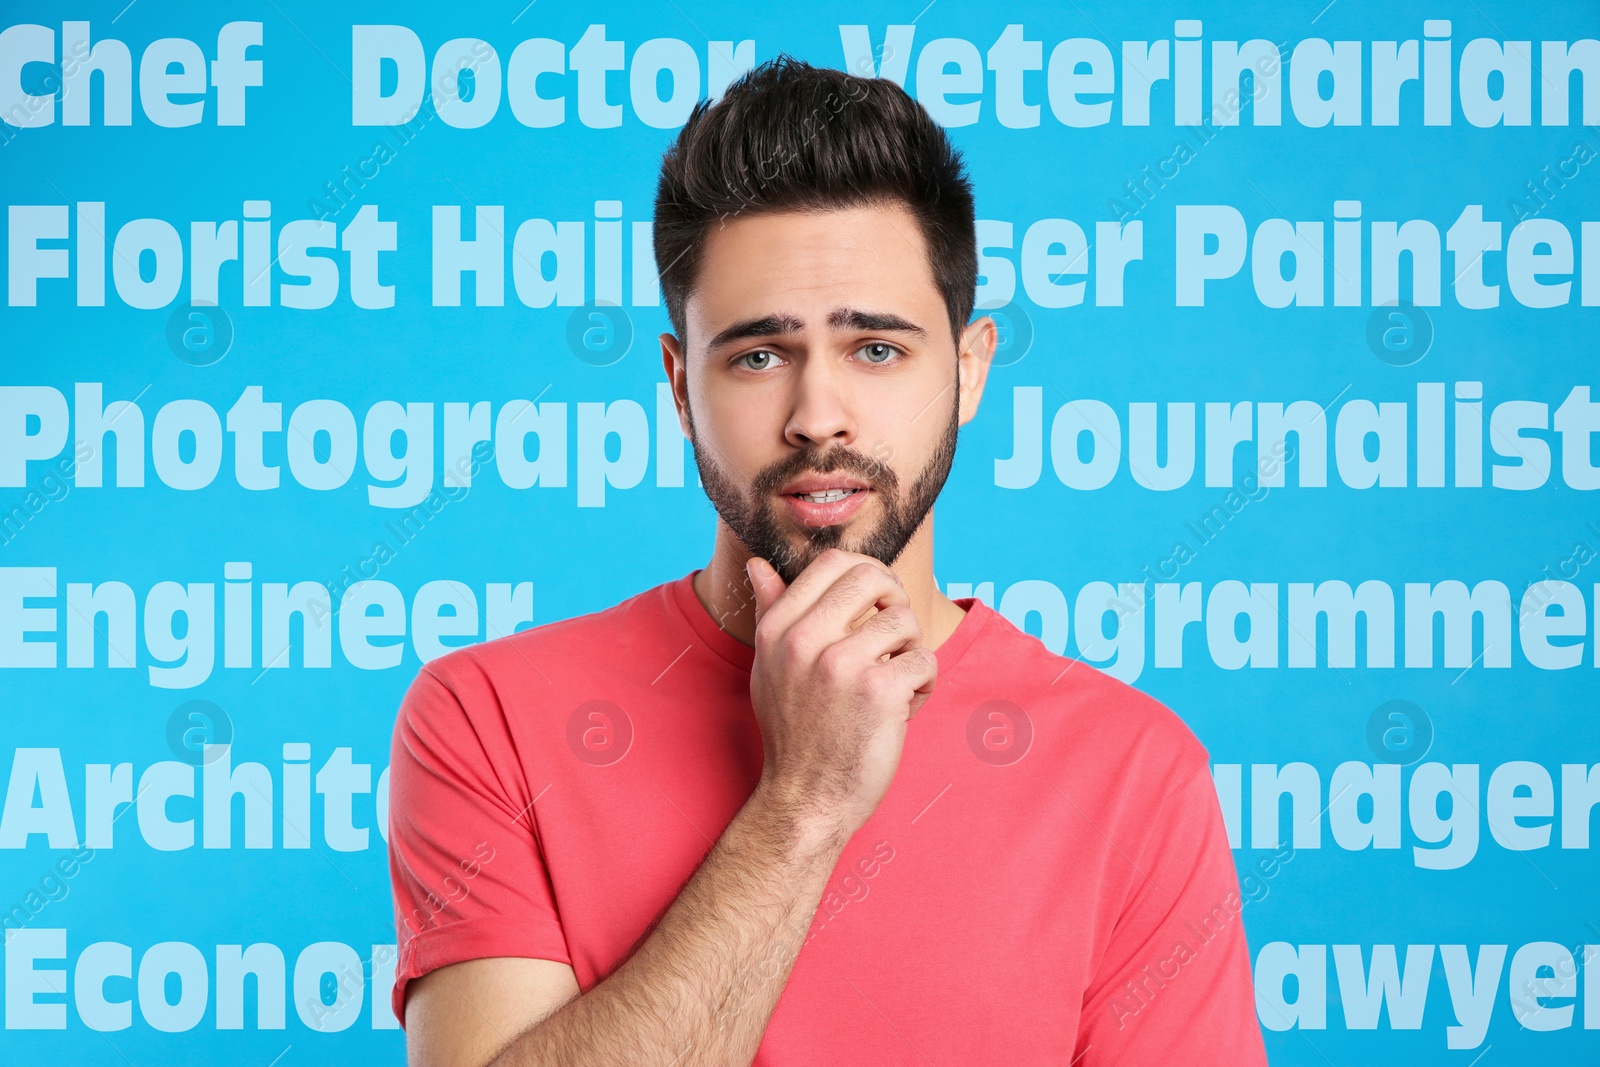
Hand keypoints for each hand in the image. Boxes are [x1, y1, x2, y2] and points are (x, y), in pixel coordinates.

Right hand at [744, 548, 937, 844]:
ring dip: (911, 651)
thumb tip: (760, 567)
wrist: (806, 800)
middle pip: (874, 577)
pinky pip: (924, 661)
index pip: (833, 562)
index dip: (867, 572)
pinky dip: (923, 687)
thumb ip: (771, 612)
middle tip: (895, 634)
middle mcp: (805, 640)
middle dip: (895, 600)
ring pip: (906, 621)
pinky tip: (901, 712)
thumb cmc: (794, 733)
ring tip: (893, 683)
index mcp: (779, 629)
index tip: (877, 601)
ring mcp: (841, 664)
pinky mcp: (879, 691)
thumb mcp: (770, 668)